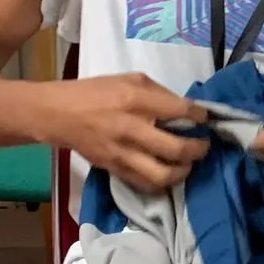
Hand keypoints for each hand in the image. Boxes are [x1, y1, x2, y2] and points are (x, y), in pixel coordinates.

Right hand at [43, 74, 209, 192]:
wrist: (57, 114)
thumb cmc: (95, 92)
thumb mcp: (129, 79)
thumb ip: (159, 93)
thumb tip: (185, 109)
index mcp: (135, 100)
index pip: (180, 111)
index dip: (200, 116)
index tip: (205, 118)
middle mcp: (130, 129)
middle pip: (177, 149)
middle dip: (199, 149)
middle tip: (204, 145)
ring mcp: (121, 153)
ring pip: (162, 175)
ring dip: (183, 171)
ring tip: (188, 163)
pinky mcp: (113, 169)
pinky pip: (145, 184)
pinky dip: (162, 182)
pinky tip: (168, 172)